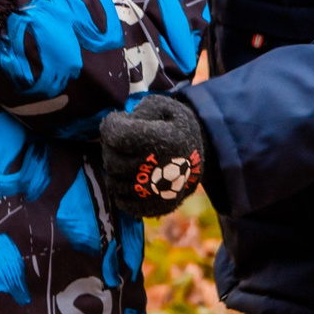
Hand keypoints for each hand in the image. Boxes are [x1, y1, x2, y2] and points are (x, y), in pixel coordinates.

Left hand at [99, 94, 208, 218]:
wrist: (203, 155)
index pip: (118, 136)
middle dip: (110, 147)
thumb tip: (123, 123)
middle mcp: (160, 168)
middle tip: (120, 140)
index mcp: (164, 140)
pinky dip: (119, 191)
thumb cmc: (177, 126)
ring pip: (114, 182)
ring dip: (113, 168)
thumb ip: (142, 109)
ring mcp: (158, 192)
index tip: (117, 121)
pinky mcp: (156, 207)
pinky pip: (123, 202)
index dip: (111, 125)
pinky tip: (126, 177)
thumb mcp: (165, 106)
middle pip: (112, 160)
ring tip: (125, 158)